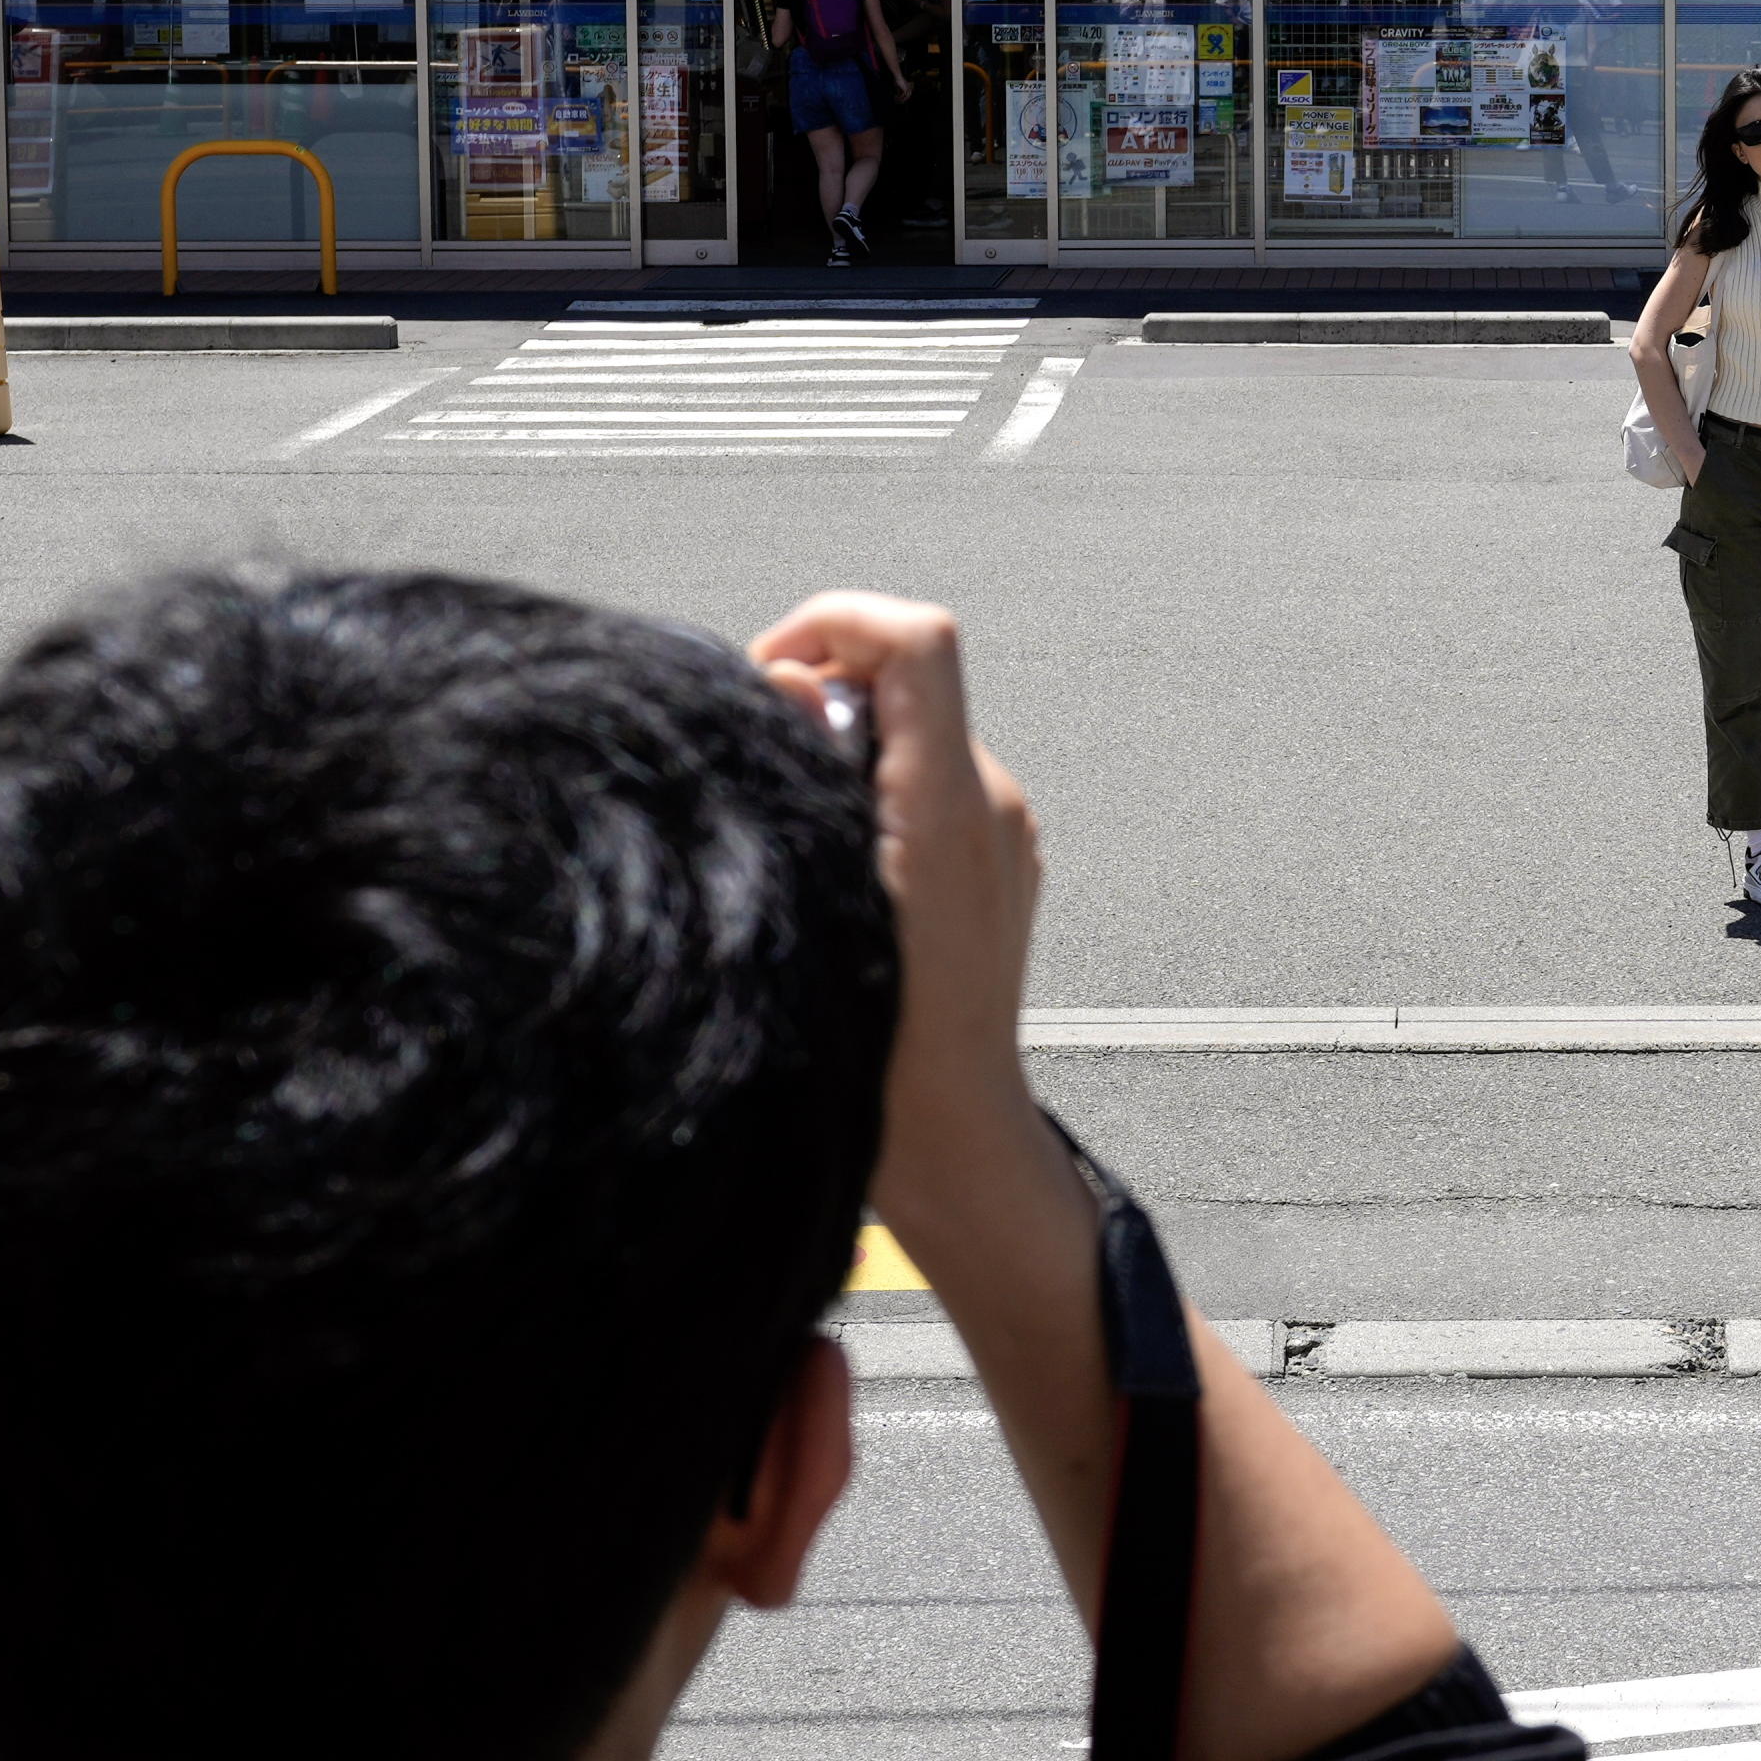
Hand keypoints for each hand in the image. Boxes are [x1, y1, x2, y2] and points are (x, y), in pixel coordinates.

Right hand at [747, 593, 1044, 1228]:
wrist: (953, 1138)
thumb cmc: (881, 1050)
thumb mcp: (817, 900)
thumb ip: (808, 776)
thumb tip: (797, 686)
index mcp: (951, 803)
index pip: (918, 639)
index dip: (833, 623)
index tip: (764, 672)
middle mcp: (991, 804)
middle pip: (900, 682)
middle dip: (817, 700)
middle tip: (760, 773)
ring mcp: (1000, 834)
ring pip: (905, 738)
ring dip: (837, 757)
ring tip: (792, 840)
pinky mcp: (994, 865)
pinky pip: (922, 789)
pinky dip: (866, 799)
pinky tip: (830, 875)